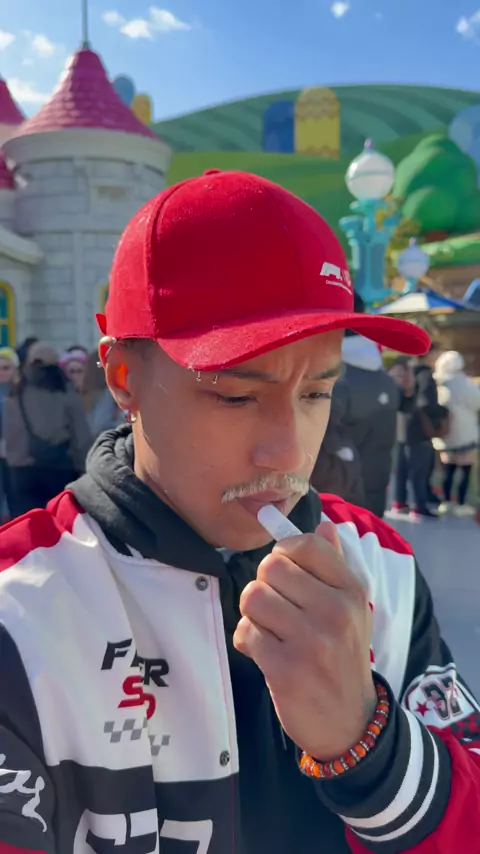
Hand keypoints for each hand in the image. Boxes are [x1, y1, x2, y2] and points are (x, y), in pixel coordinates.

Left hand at [233, 522, 375, 760]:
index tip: (285, 573)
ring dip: (253, 614)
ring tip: (269, 629)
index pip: (305, 545)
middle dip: (264, 586)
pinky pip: (245, 633)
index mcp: (351, 591)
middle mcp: (335, 611)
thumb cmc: (343, 655)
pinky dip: (248, 640)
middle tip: (275, 607)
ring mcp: (311, 641)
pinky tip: (265, 652)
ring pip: (253, 598)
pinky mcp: (286, 669)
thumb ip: (334, 564)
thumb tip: (324, 524)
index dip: (283, 553)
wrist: (350, 721)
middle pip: (270, 568)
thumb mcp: (351, 609)